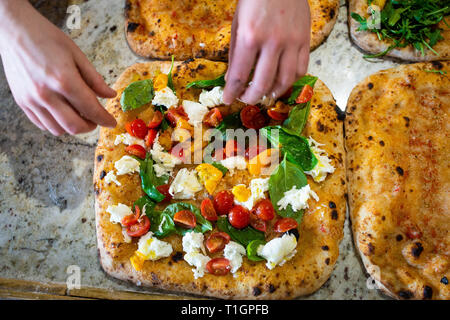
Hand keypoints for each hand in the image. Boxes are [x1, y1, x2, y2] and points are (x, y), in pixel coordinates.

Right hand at [0, 0, 115, 135]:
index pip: (91, 109)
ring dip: (73, 127)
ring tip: (79, 114)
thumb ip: (94, 79)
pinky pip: (42, 124)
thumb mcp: (76, 54)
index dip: (104, 119)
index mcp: (64, 80)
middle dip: (90, 126)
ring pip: (58, 129)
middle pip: (75, 126)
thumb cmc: (45, 37)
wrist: (13, 29)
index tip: (111, 122)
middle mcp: (46, 94)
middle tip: (96, 119)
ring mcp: (32, 100)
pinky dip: (56, 124)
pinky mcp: (22, 102)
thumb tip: (110, 95)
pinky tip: (63, 113)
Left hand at [223, 0, 310, 104]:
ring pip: (285, 80)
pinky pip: (301, 69)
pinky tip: (282, 81)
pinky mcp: (305, 40)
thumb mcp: (237, 23)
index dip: (232, 92)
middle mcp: (272, 42)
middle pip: (262, 83)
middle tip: (247, 99)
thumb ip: (235, 52)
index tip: (228, 100)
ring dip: (273, 93)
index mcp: (250, 37)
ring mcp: (292, 42)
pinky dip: (291, 80)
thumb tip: (231, 79)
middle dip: (252, 97)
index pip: (238, 75)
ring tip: (265, 94)